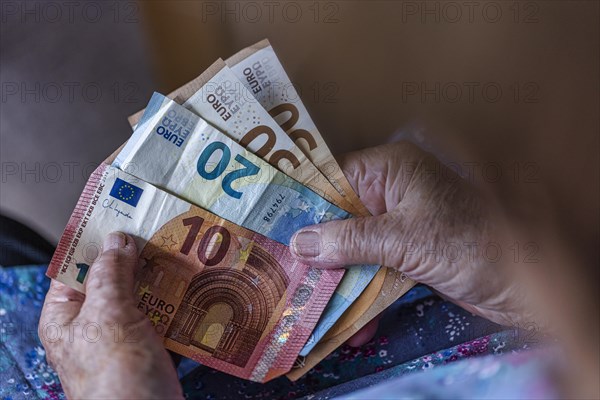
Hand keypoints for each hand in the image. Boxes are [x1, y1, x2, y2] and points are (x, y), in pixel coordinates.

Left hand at [39, 232, 182, 398]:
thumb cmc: (117, 378)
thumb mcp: (108, 315)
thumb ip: (110, 273)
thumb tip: (118, 240)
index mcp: (66, 316)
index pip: (75, 266)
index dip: (97, 240)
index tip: (122, 215)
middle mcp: (93, 324)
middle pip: (112, 277)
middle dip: (135, 256)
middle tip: (158, 229)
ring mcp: (124, 336)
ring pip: (141, 294)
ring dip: (160, 276)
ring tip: (180, 252)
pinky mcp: (151, 346)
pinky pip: (162, 313)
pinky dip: (175, 298)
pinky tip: (191, 283)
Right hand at [291, 142, 525, 344]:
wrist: (525, 283)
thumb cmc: (469, 242)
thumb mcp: (404, 238)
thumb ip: (349, 239)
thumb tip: (298, 243)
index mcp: (391, 169)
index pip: (333, 179)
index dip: (303, 204)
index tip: (274, 230)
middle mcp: (392, 192)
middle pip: (340, 218)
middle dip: (318, 252)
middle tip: (288, 277)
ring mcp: (400, 225)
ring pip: (354, 249)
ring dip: (340, 282)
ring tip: (317, 311)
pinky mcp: (409, 254)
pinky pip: (375, 270)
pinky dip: (366, 296)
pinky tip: (357, 327)